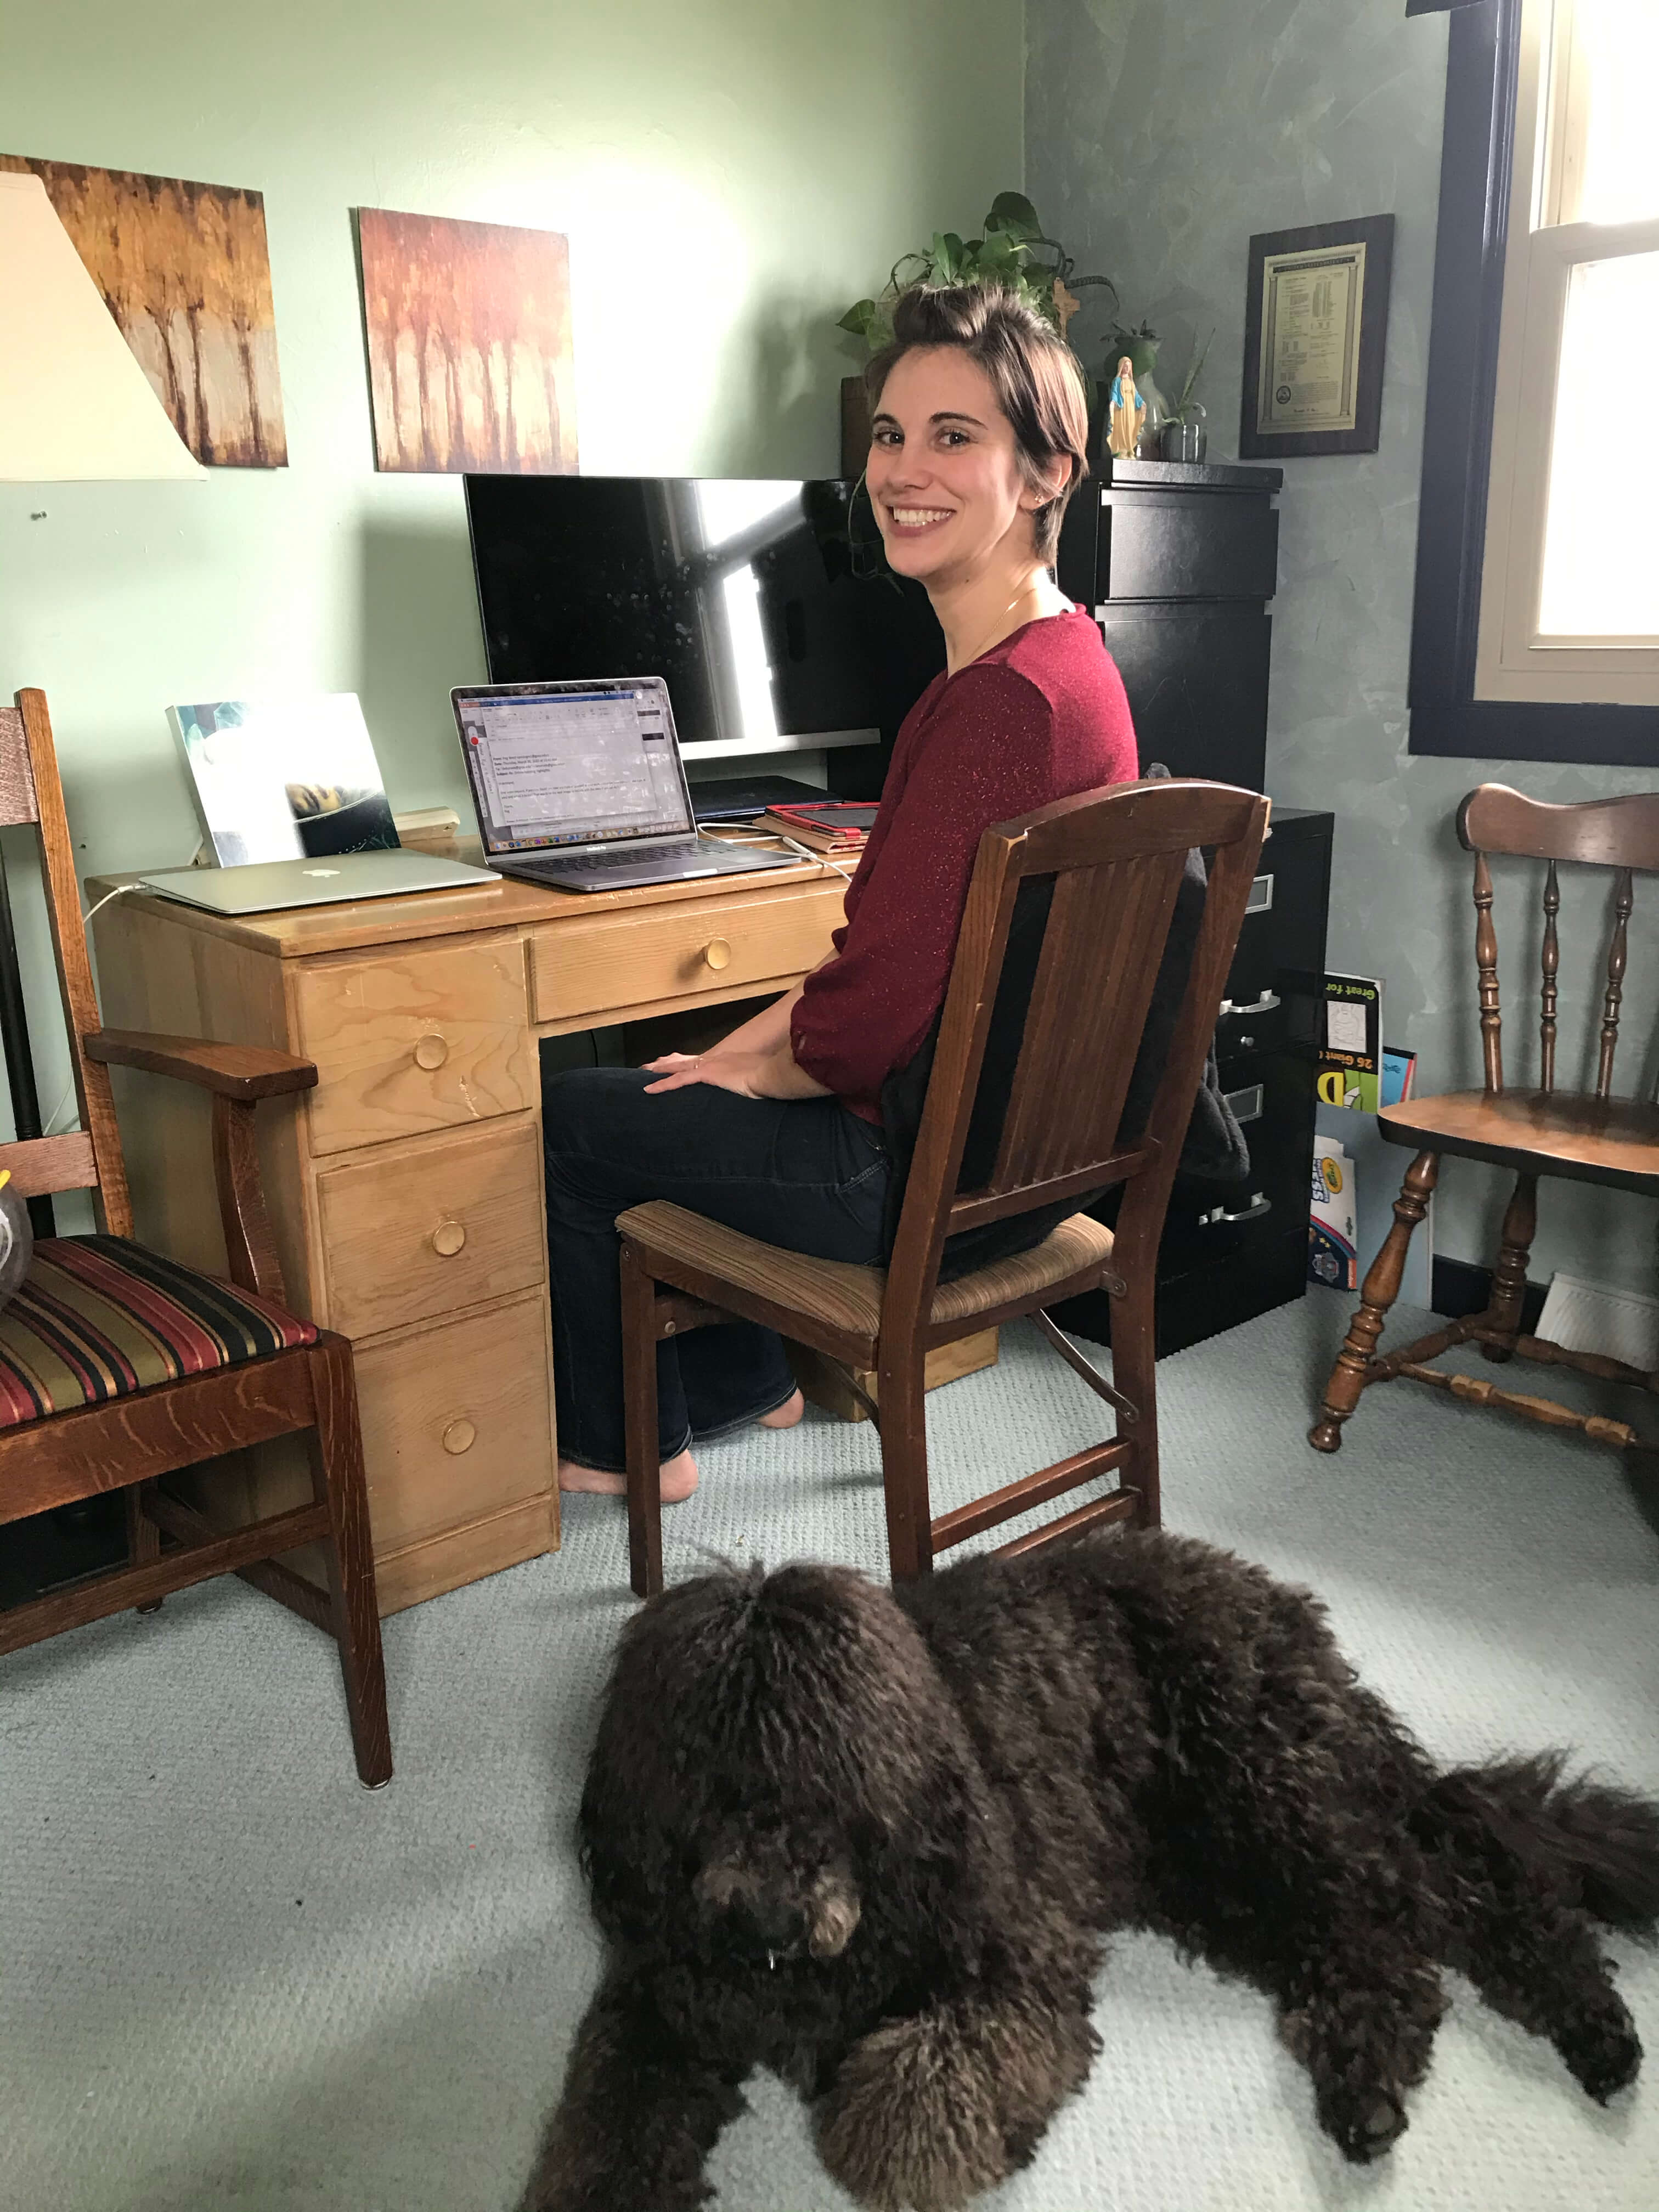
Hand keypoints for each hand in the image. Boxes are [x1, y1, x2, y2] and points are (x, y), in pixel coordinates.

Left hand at [642, 1050, 771, 1097]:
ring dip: (660, 1072)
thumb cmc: (770, 1079)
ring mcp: (710, 1066)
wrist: (770, 1074)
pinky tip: (650, 1089)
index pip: (704, 1062)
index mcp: (729, 1060)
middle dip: (668, 1063)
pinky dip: (663, 1085)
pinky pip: (678, 1080)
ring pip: (677, 1069)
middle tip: (652, 1065)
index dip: (690, 1064)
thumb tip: (759, 1091)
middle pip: (686, 1061)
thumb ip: (754, 1083)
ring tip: (645, 1074)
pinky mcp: (706, 1074)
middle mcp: (717, 1059)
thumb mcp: (761, 1079)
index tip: (681, 1066)